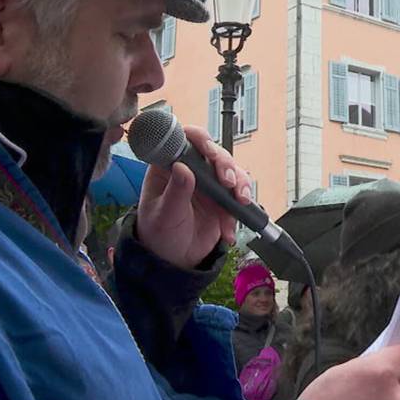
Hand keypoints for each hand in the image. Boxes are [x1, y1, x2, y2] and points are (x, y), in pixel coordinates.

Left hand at [135, 126, 252, 268]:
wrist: (174, 260)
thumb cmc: (159, 234)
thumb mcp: (164, 214)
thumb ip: (175, 192)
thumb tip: (182, 168)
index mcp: (168, 166)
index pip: (184, 140)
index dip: (200, 139)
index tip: (210, 151)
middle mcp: (191, 170)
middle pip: (214, 153)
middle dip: (226, 164)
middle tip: (228, 182)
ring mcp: (208, 184)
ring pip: (232, 172)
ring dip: (240, 184)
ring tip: (240, 202)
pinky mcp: (222, 199)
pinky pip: (238, 195)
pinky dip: (239, 210)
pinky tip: (228, 229)